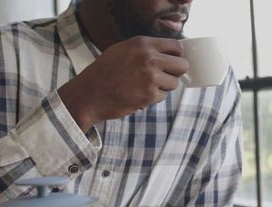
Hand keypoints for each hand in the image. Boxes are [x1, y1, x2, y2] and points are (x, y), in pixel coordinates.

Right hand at [58, 36, 188, 131]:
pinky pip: (163, 96)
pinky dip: (154, 97)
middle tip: (165, 77)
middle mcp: (148, 58)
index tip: (173, 62)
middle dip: (176, 72)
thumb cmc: (104, 72)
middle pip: (183, 65)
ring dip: (164, 87)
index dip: (177, 56)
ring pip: (175, 83)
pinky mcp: (149, 95)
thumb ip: (145, 49)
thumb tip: (170, 53)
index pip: (177, 46)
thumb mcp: (123, 50)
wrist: (89, 94)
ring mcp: (150, 77)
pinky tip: (139, 94)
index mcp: (143, 44)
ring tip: (146, 86)